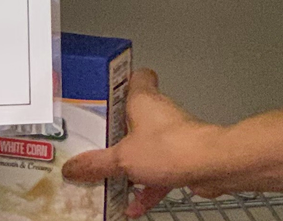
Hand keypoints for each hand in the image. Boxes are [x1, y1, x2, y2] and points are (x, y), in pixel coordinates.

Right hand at [62, 69, 224, 217]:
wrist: (210, 166)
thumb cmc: (171, 147)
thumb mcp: (122, 158)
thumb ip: (95, 164)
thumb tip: (72, 168)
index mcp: (143, 100)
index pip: (135, 77)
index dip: (120, 83)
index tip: (102, 96)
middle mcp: (159, 114)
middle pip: (134, 117)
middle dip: (115, 134)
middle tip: (95, 146)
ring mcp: (172, 136)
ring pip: (146, 147)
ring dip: (130, 165)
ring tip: (110, 180)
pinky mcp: (182, 157)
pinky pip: (159, 172)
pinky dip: (147, 188)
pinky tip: (134, 206)